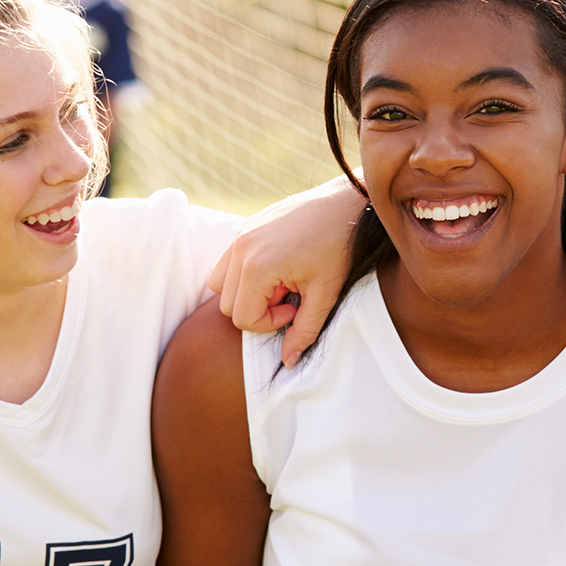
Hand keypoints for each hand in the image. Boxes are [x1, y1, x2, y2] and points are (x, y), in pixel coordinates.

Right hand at [217, 178, 363, 366]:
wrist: (346, 203)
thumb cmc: (339, 247)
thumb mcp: (325, 294)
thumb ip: (304, 332)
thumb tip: (288, 362)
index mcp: (255, 266)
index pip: (242, 317)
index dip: (269, 323)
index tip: (295, 308)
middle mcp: (239, 248)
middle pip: (227, 304)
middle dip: (257, 309)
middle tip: (289, 297)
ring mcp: (239, 234)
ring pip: (220, 284)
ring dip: (246, 293)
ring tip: (281, 284)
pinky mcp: (245, 227)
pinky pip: (228, 263)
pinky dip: (244, 274)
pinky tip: (277, 268)